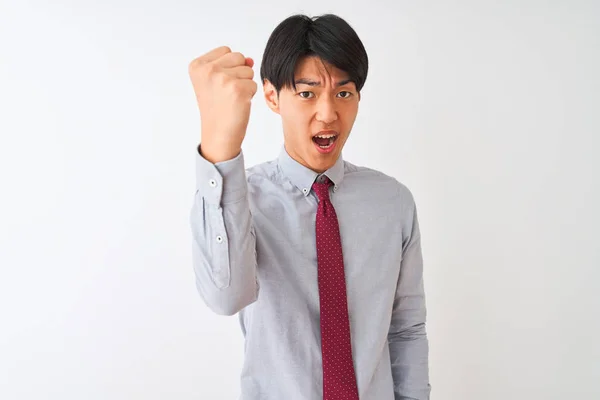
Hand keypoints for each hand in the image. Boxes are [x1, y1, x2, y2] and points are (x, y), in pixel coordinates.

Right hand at [188, 46, 256, 162]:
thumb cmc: (218, 108)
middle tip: (226, 93)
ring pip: (248, 70)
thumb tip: (250, 60)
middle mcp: (208, 70)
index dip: (228, 67)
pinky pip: (254, 84)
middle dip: (238, 73)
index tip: (218, 86)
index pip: (226, 50)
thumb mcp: (216, 81)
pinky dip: (250, 95)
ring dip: (245, 84)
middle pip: (239, 57)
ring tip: (231, 99)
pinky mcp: (238, 89)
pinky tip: (237, 104)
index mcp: (197, 65)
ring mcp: (222, 79)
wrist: (218, 134)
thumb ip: (231, 64)